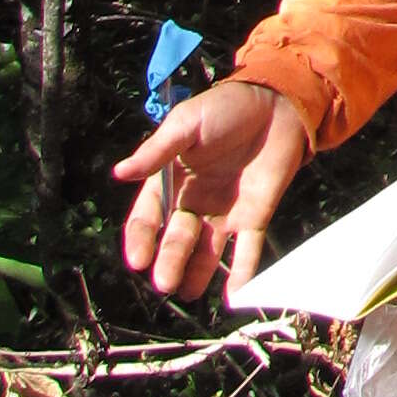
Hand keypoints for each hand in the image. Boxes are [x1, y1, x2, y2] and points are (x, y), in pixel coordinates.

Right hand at [112, 78, 310, 299]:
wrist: (277, 102)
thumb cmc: (226, 108)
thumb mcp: (187, 123)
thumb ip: (158, 151)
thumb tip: (119, 172)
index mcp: (170, 182)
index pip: (148, 218)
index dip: (141, 240)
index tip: (138, 260)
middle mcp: (193, 204)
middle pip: (176, 239)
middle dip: (169, 260)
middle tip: (164, 283)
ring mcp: (224, 213)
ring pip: (207, 251)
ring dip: (197, 273)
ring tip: (188, 292)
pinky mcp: (255, 217)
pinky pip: (247, 249)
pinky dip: (242, 272)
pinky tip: (235, 293)